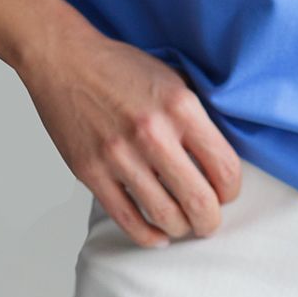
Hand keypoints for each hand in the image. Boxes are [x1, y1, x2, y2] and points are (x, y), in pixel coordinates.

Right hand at [19, 32, 243, 248]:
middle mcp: (153, 133)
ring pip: (164, 216)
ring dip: (181, 228)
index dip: (232, 188)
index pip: (224, 166)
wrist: (65, 60)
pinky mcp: (91, 173)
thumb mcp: (172, 78)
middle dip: (210, 220)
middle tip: (210, 220)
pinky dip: (148, 236)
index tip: (227, 192)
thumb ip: (195, 116)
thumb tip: (217, 157)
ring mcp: (120, 156)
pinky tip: (158, 234)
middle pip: (198, 200)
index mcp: (180, 106)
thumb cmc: (120, 68)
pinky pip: (127, 219)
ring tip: (184, 224)